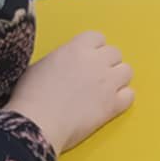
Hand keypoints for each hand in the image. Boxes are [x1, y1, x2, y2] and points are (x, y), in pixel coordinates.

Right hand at [2, 31, 133, 152]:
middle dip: (106, 63)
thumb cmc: (29, 98)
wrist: (35, 123)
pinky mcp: (112, 105)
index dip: (93, 49)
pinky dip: (122, 99)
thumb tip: (65, 65)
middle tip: (94, 76)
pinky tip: (110, 104)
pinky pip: (130, 95)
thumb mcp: (39, 66)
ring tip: (103, 90)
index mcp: (76, 48)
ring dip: (117, 78)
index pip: (97, 37)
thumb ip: (60, 59)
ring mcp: (107, 83)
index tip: (87, 58)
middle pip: (114, 53)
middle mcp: (95, 61)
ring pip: (126, 71)